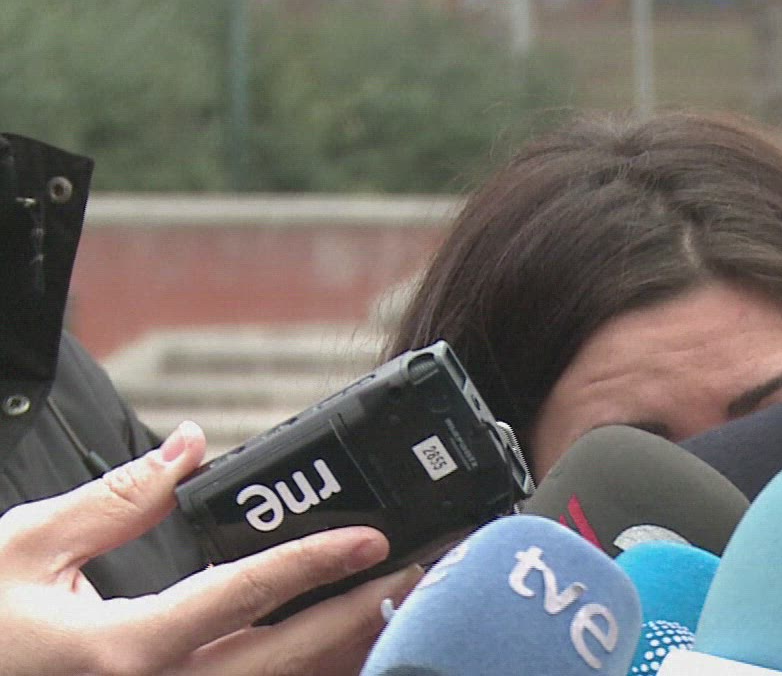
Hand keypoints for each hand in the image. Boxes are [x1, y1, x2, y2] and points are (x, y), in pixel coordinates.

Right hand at [0, 420, 421, 675]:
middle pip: (287, 659)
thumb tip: (190, 446)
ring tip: (400, 600)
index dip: (315, 562)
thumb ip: (117, 499)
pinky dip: (303, 667)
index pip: (243, 596)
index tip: (375, 538)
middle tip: (423, 570)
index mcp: (124, 650)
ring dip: (342, 647)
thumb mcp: (26, 549)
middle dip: (362, 613)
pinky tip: (340, 639)